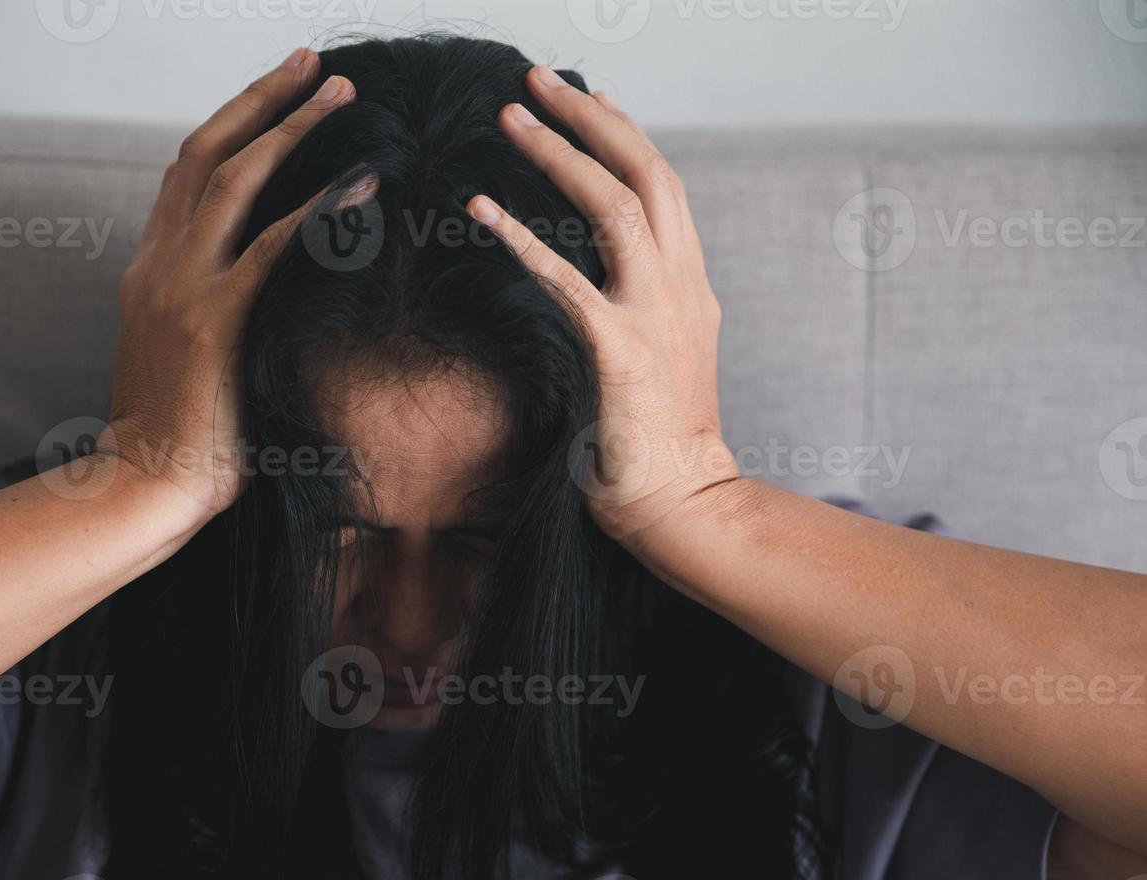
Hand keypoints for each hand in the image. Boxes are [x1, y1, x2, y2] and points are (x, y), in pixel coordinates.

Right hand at [108, 49, 354, 518]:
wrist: (144, 486)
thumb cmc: (176, 433)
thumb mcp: (179, 354)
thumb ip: (207, 308)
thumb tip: (260, 289)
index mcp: (147, 268)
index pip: (186, 172)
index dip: (234, 123)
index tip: (278, 93)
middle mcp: (156, 264)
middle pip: (206, 151)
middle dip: (262, 99)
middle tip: (313, 64)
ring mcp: (179, 289)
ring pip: (233, 180)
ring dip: (291, 129)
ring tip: (341, 95)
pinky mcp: (211, 323)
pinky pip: (269, 249)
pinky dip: (317, 210)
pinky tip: (360, 182)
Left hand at [465, 66, 736, 539]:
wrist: (685, 506)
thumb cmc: (660, 443)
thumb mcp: (668, 358)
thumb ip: (649, 310)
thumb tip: (614, 281)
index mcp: (692, 286)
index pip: (663, 187)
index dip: (625, 136)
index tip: (591, 97)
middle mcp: (682, 286)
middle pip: (645, 173)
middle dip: (590, 118)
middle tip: (537, 80)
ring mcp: (655, 315)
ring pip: (614, 207)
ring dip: (558, 154)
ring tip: (508, 116)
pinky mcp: (620, 351)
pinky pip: (566, 279)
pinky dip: (521, 237)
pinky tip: (480, 208)